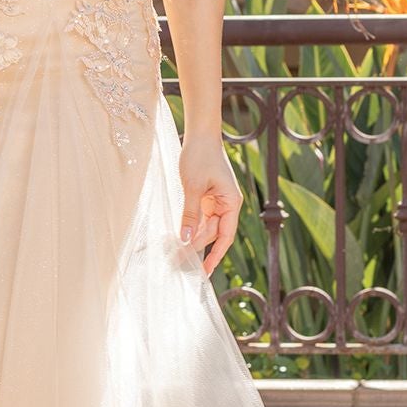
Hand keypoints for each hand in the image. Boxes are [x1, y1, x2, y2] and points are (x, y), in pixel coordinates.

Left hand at [178, 130, 242, 274]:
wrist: (200, 135)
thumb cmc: (200, 156)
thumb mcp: (193, 187)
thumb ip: (190, 215)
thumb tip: (185, 239)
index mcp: (230, 203)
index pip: (225, 235)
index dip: (215, 255)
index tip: (205, 271)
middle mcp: (226, 204)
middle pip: (213, 233)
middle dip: (197, 248)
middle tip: (178, 263)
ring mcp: (216, 201)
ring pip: (205, 227)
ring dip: (191, 239)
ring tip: (175, 254)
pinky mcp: (206, 197)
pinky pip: (199, 217)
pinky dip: (189, 227)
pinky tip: (178, 237)